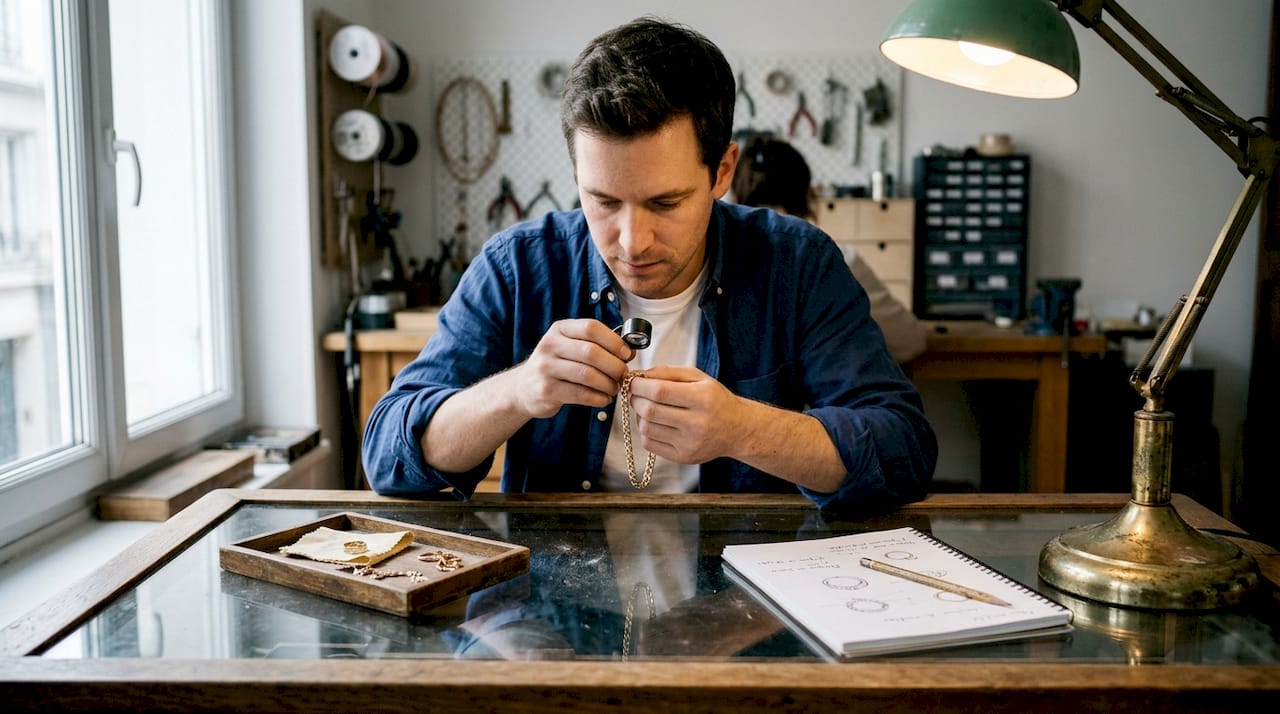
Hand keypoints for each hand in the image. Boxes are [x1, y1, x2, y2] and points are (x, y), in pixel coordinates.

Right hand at [512, 319, 633, 418]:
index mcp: (560, 329)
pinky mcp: (546, 390)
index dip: (614, 341)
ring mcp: (546, 368)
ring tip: (614, 388)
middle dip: (614, 365)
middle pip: (591, 352)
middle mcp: (550, 345)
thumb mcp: (570, 346)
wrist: (524, 387)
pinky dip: (598, 398)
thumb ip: (596, 344)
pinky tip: (604, 399)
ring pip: (587, 375)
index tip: (627, 354)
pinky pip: (580, 394)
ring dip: (608, 384)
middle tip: (624, 375)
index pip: (591, 328)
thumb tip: (630, 350)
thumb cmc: (558, 365)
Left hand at [624, 366, 742, 463]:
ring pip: (646, 428)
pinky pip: (650, 443)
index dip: (639, 386)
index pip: (659, 391)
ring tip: (648, 408)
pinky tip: (655, 423)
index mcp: (702, 398)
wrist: (737, 429)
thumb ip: (668, 372)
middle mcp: (697, 423)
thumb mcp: (698, 377)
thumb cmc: (714, 399)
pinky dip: (645, 431)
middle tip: (636, 394)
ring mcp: (689, 443)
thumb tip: (639, 376)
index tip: (633, 382)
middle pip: (650, 411)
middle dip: (636, 399)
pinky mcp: (683, 457)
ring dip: (639, 415)